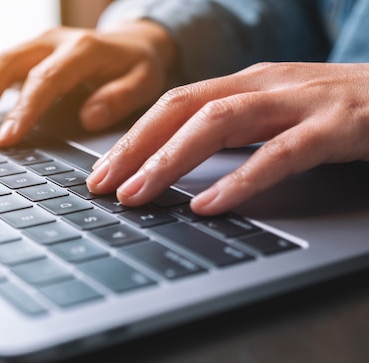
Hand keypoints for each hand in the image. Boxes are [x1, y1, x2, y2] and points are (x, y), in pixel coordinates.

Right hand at [0, 21, 175, 146]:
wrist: (131, 40)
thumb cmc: (137, 65)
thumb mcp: (146, 80)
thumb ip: (120, 97)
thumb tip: (90, 117)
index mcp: (82, 49)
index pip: (46, 79)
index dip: (23, 109)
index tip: (6, 140)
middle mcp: (49, 42)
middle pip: (4, 67)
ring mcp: (31, 46)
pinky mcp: (21, 57)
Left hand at [87, 62, 368, 215]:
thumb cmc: (336, 110)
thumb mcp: (274, 114)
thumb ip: (232, 132)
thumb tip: (177, 165)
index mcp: (245, 83)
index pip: (173, 105)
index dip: (132, 138)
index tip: (100, 173)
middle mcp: (264, 84)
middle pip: (183, 109)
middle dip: (135, 149)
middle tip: (101, 187)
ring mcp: (300, 102)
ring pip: (219, 123)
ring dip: (170, 161)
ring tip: (138, 195)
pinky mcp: (336, 126)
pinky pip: (280, 153)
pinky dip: (241, 179)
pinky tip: (210, 204)